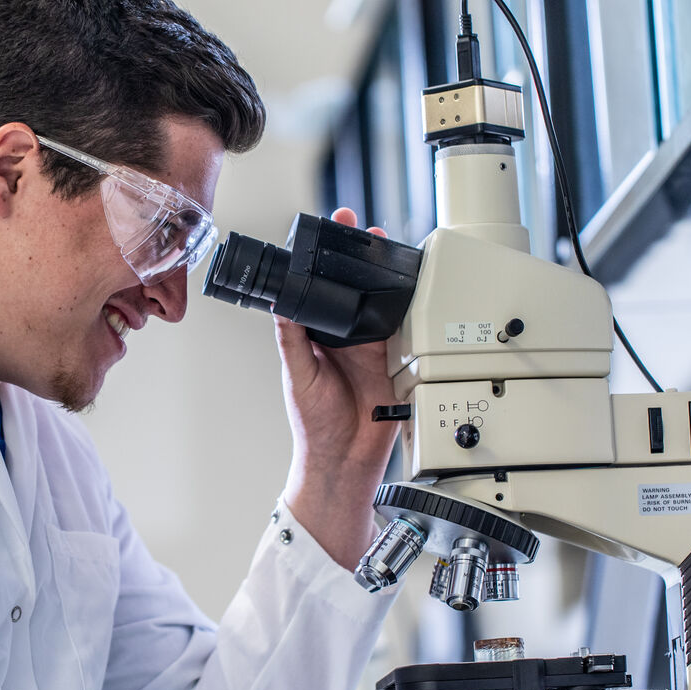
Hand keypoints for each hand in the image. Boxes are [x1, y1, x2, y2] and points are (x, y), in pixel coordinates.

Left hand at [276, 207, 400, 569]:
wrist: (345, 461)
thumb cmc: (314, 426)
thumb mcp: (297, 375)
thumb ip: (291, 339)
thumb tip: (279, 302)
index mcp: (315, 336)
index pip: (318, 288)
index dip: (322, 260)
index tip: (327, 231)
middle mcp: (344, 337)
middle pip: (354, 288)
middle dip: (360, 258)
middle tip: (363, 228)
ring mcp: (371, 346)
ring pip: (381, 303)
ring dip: (386, 278)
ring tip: (388, 248)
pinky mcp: (394, 360)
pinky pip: (404, 328)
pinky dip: (409, 309)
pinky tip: (411, 288)